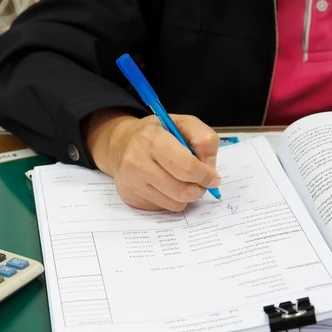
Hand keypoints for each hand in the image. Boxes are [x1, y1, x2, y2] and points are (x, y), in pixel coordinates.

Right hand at [83, 109, 220, 210]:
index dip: (205, 175)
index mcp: (152, 139)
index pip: (187, 168)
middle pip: (182, 191)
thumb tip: (210, 168)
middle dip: (199, 189)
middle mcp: (137, 162)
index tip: (212, 176)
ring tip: (181, 181)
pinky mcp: (129, 197)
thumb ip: (204, 139)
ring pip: (175, 204)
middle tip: (200, 182)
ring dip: (185, 196)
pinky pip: (162, 208)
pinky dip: (170, 199)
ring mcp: (131, 182)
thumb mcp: (182, 123)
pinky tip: (164, 185)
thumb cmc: (155, 133)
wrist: (119, 144)